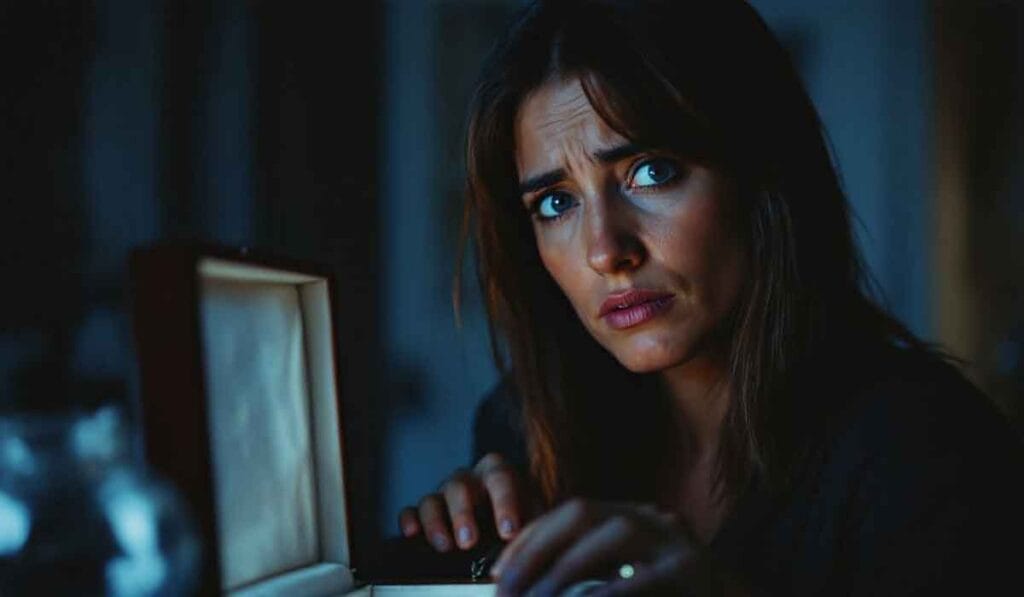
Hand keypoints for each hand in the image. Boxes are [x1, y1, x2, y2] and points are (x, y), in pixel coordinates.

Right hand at [397, 453, 531, 551]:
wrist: (506, 522)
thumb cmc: (521, 516)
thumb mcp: (534, 515)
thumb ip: (532, 522)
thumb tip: (527, 539)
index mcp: (497, 472)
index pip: (500, 478)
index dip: (504, 503)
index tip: (508, 532)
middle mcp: (468, 479)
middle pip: (460, 487)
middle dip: (463, 515)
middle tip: (469, 542)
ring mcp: (444, 494)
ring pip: (432, 499)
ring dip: (436, 523)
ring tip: (445, 547)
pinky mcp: (425, 511)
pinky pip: (411, 510)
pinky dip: (409, 520)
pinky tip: (412, 534)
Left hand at [490, 498, 706, 595]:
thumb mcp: (625, 577)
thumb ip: (588, 573)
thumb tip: (528, 582)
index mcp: (635, 516)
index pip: (570, 512)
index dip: (530, 538)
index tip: (498, 572)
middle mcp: (655, 519)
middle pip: (583, 513)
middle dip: (536, 548)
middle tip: (506, 590)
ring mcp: (678, 542)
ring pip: (612, 535)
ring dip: (564, 570)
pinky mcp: (692, 573)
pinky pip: (641, 580)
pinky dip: (604, 595)